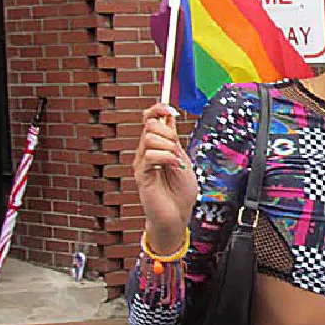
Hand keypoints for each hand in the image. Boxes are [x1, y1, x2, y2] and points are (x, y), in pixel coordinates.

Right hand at [133, 103, 199, 253]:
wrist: (177, 215)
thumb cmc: (181, 192)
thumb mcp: (183, 160)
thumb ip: (174, 141)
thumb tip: (169, 118)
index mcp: (157, 146)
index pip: (150, 119)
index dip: (158, 109)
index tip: (170, 109)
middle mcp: (146, 152)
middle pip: (149, 124)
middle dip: (167, 130)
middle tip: (176, 147)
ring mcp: (142, 163)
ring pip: (149, 138)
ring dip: (168, 146)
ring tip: (175, 162)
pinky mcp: (141, 175)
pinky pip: (150, 156)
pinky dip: (166, 157)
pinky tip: (173, 167)